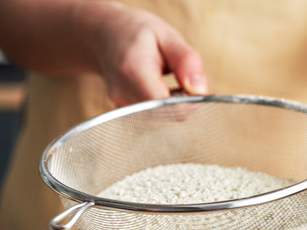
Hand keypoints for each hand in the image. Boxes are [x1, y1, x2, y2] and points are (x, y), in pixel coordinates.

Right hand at [92, 4, 207, 106]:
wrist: (105, 36)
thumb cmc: (138, 34)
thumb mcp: (167, 36)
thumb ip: (187, 61)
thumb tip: (201, 90)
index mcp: (134, 70)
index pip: (165, 104)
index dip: (187, 101)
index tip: (193, 85)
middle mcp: (123, 93)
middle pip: (165, 114)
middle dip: (183, 102)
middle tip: (181, 78)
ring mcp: (121, 105)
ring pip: (161, 118)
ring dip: (174, 104)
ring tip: (169, 80)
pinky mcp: (124, 113)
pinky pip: (153, 117)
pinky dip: (164, 107)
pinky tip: (162, 89)